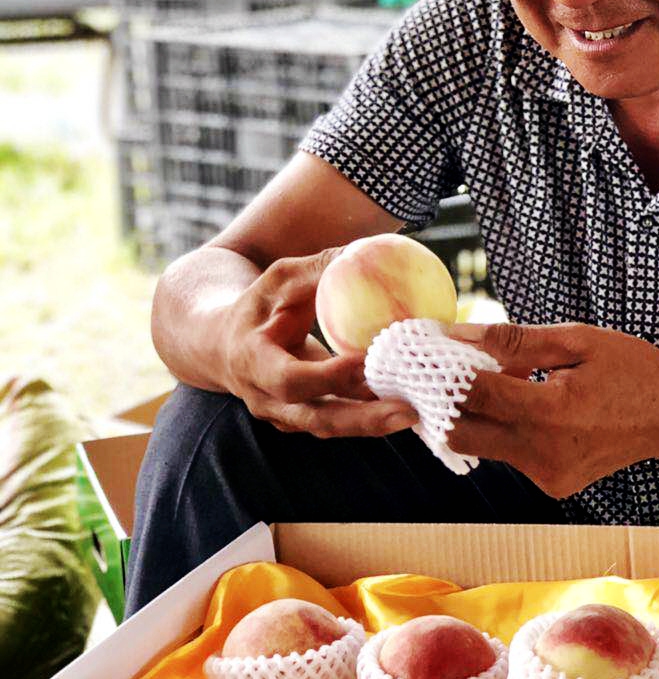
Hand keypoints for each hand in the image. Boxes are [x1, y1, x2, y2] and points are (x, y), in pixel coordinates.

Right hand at [218, 250, 418, 437]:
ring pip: (331, 426)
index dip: (327, 376)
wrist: (221, 345)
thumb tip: (362, 251)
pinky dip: (371, 417)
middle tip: (409, 411)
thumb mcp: (278, 280)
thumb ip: (316, 270)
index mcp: (253, 364)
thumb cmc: (257, 305)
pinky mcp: (304, 419)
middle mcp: (267, 399)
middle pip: (317, 418)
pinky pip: (339, 422)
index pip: (290, 379)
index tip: (364, 363)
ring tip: (417, 411)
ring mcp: (285, 415)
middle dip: (364, 419)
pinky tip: (407, 405)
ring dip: (374, 423)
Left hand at [446, 322, 658, 497]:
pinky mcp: (553, 484)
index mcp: (551, 411)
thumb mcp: (577, 340)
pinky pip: (509, 455)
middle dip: (442, 404)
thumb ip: (515, 341)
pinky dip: (504, 428)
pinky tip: (525, 404)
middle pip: (460, 434)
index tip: (423, 352)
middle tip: (436, 373)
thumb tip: (459, 336)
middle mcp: (544, 452)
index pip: (472, 395)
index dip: (440, 373)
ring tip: (494, 380)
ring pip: (483, 446)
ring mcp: (548, 475)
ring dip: (476, 414)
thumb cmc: (633, 370)